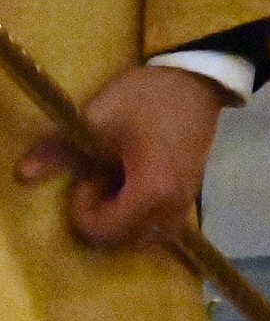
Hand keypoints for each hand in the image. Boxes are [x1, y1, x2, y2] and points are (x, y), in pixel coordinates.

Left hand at [17, 63, 223, 251]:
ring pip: (145, 238)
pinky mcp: (190, 195)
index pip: (104, 229)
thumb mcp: (98, 117)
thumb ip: (60, 149)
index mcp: (151, 189)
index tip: (89, 175)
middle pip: (123, 240)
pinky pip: (161, 227)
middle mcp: (171, 204)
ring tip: (116, 190)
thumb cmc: (148, 98)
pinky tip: (134, 191)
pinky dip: (141, 220)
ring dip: (122, 223)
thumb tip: (22, 174)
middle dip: (102, 218)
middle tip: (100, 182)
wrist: (195, 81)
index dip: (83, 208)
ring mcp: (185, 202)